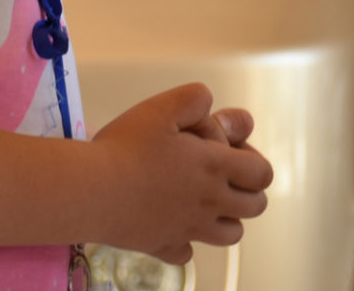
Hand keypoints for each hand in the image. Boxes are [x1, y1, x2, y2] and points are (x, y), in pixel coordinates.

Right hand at [90, 83, 273, 264]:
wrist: (90, 190)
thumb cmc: (125, 147)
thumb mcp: (162, 107)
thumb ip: (194, 99)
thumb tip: (210, 104)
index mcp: (215, 166)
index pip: (262, 173)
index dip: (254, 162)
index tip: (229, 153)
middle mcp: (209, 201)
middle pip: (255, 206)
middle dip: (247, 191)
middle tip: (220, 177)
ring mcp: (189, 229)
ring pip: (231, 234)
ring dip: (226, 219)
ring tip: (202, 201)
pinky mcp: (163, 246)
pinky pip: (187, 253)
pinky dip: (184, 241)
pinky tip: (169, 224)